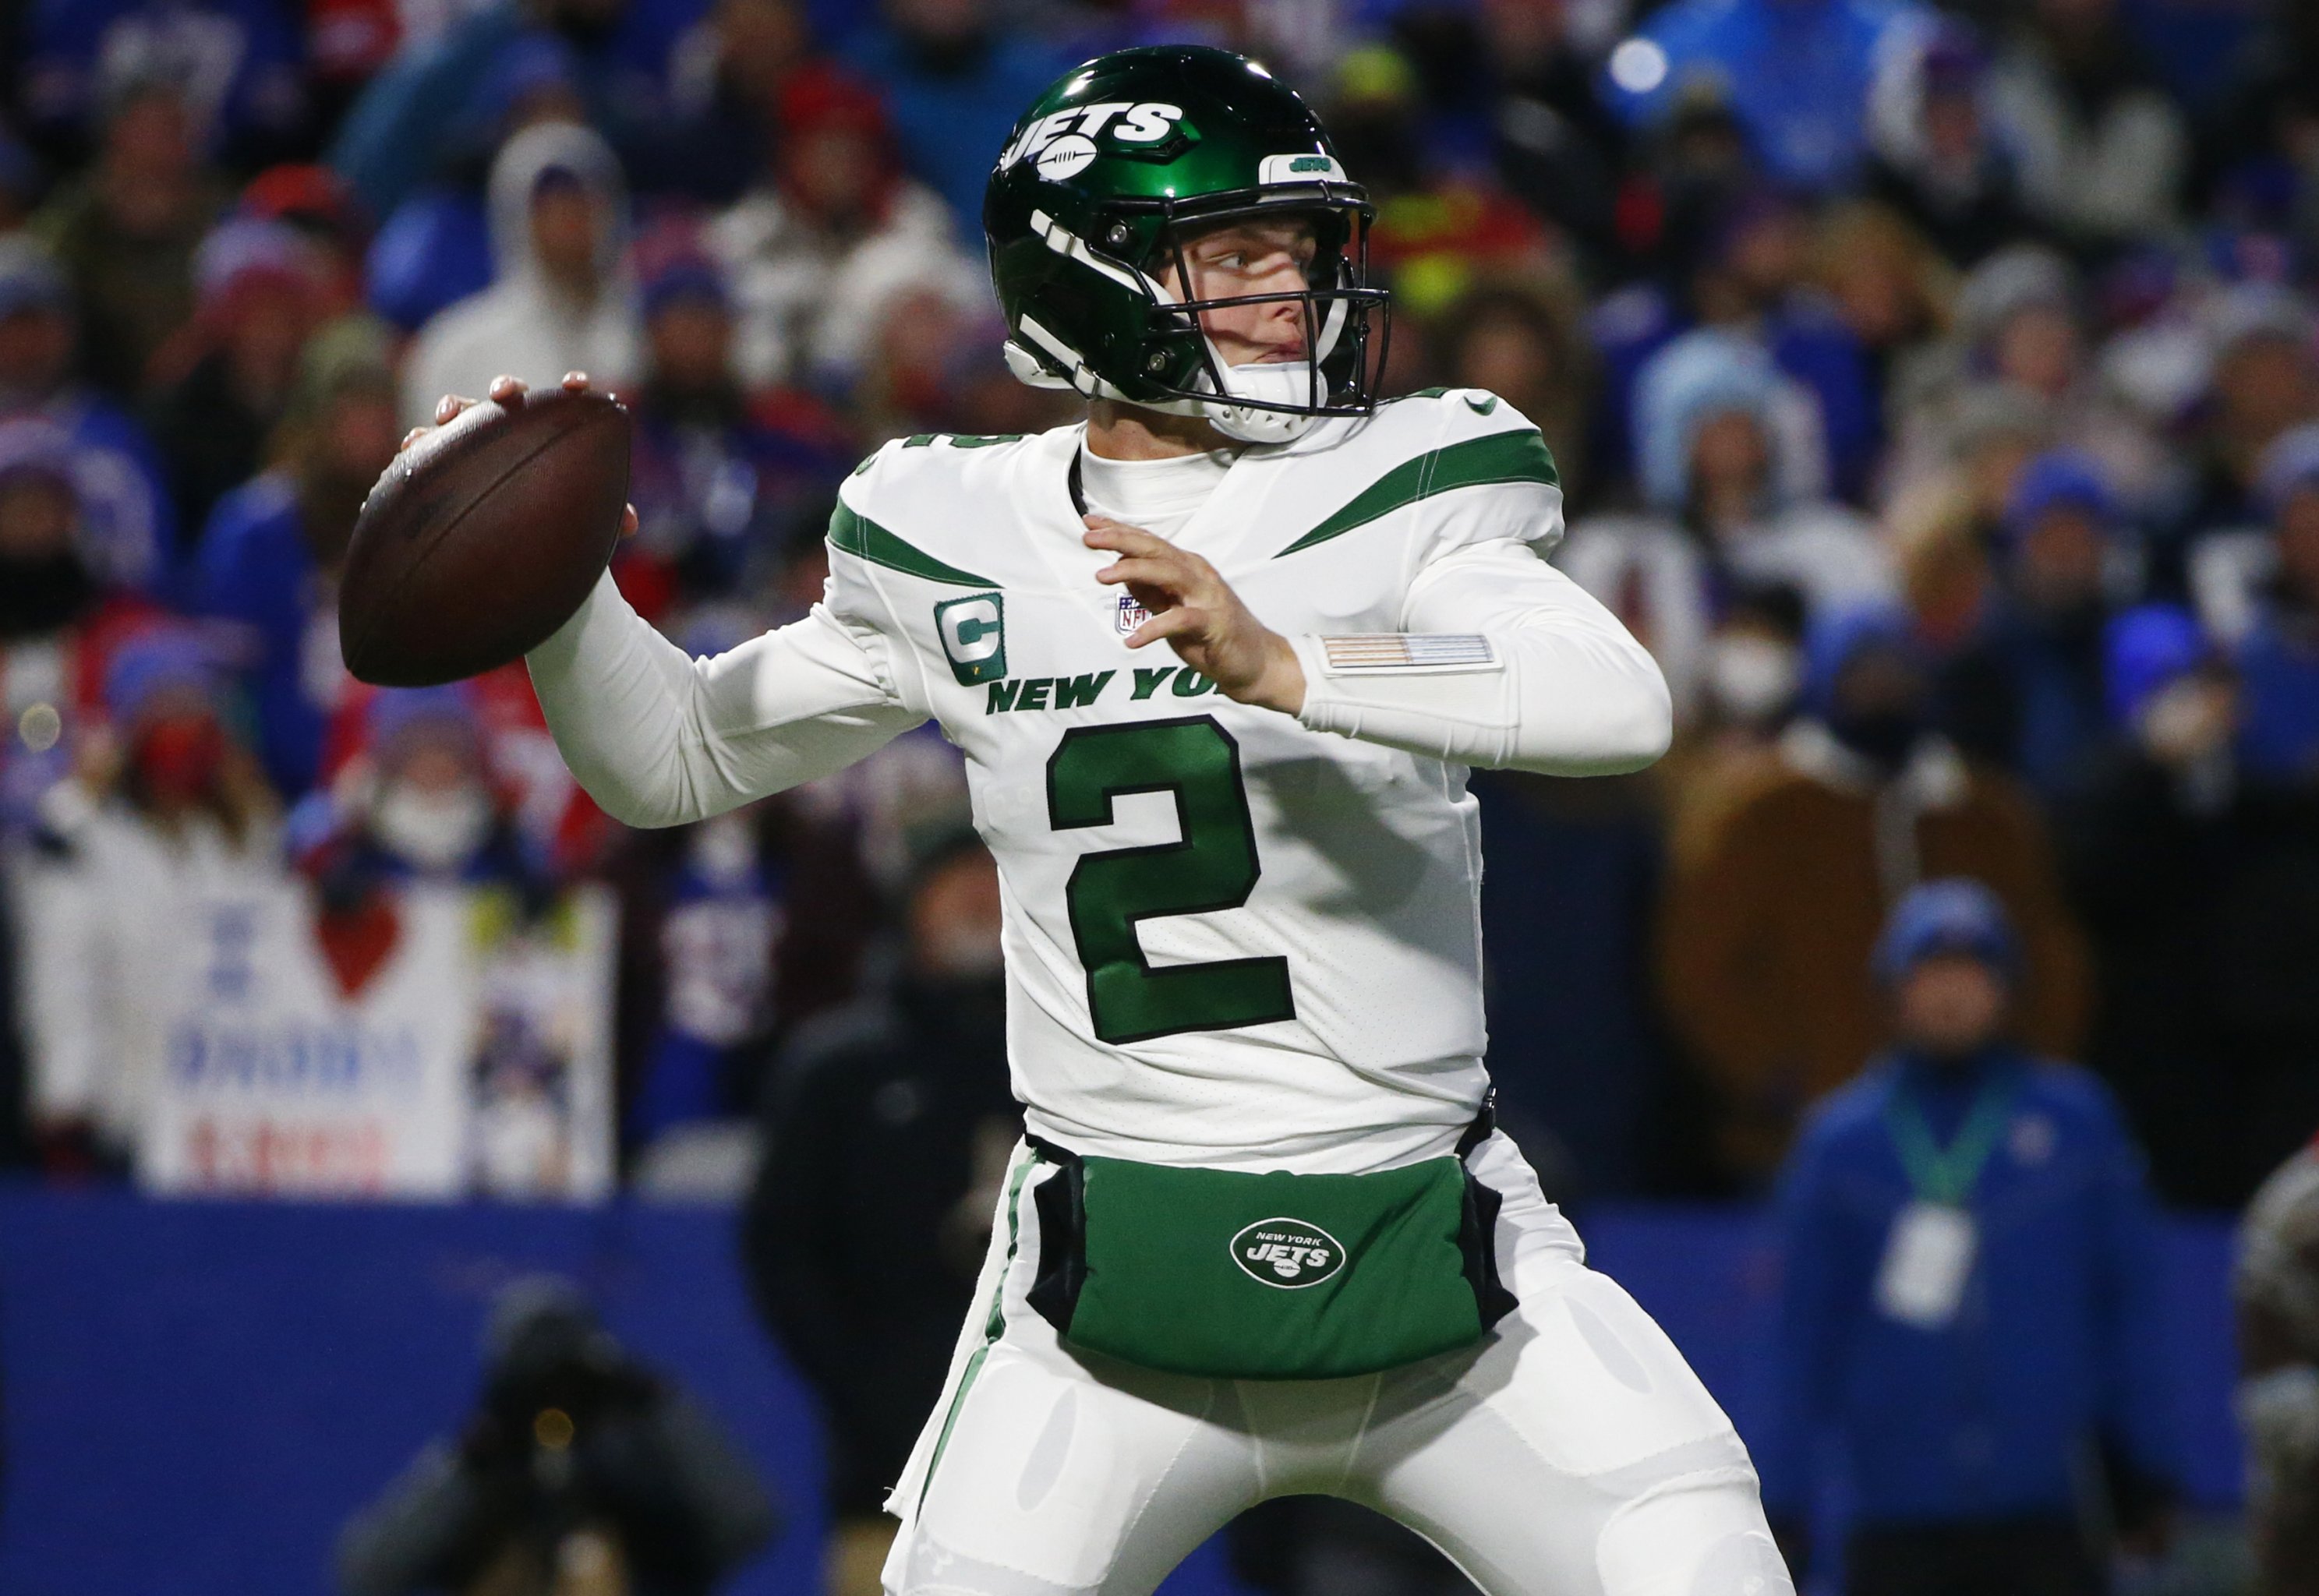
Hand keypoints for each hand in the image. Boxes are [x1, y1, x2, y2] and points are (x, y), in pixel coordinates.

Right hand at [400, 371, 638, 537]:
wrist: (508, 542)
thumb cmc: (552, 516)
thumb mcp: (579, 515)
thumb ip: (606, 515)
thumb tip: (630, 526)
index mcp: (548, 433)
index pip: (562, 403)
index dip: (570, 389)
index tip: (578, 384)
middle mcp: (510, 428)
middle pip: (507, 397)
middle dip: (504, 388)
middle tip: (504, 392)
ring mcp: (475, 438)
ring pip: (464, 412)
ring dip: (455, 407)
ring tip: (447, 416)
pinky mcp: (444, 458)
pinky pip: (427, 445)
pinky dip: (420, 443)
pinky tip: (411, 448)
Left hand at [1084, 516, 1304, 713]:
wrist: (1255, 663)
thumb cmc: (1211, 635)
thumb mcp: (1172, 610)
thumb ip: (1150, 592)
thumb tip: (1120, 572)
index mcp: (1187, 568)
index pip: (1150, 543)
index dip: (1120, 530)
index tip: (1089, 521)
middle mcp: (1198, 574)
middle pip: (1156, 549)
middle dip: (1121, 540)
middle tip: (1089, 537)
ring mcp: (1208, 597)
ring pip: (1168, 573)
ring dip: (1133, 571)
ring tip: (1101, 576)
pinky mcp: (1214, 624)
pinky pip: (1180, 620)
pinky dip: (1154, 628)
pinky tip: (1132, 640)